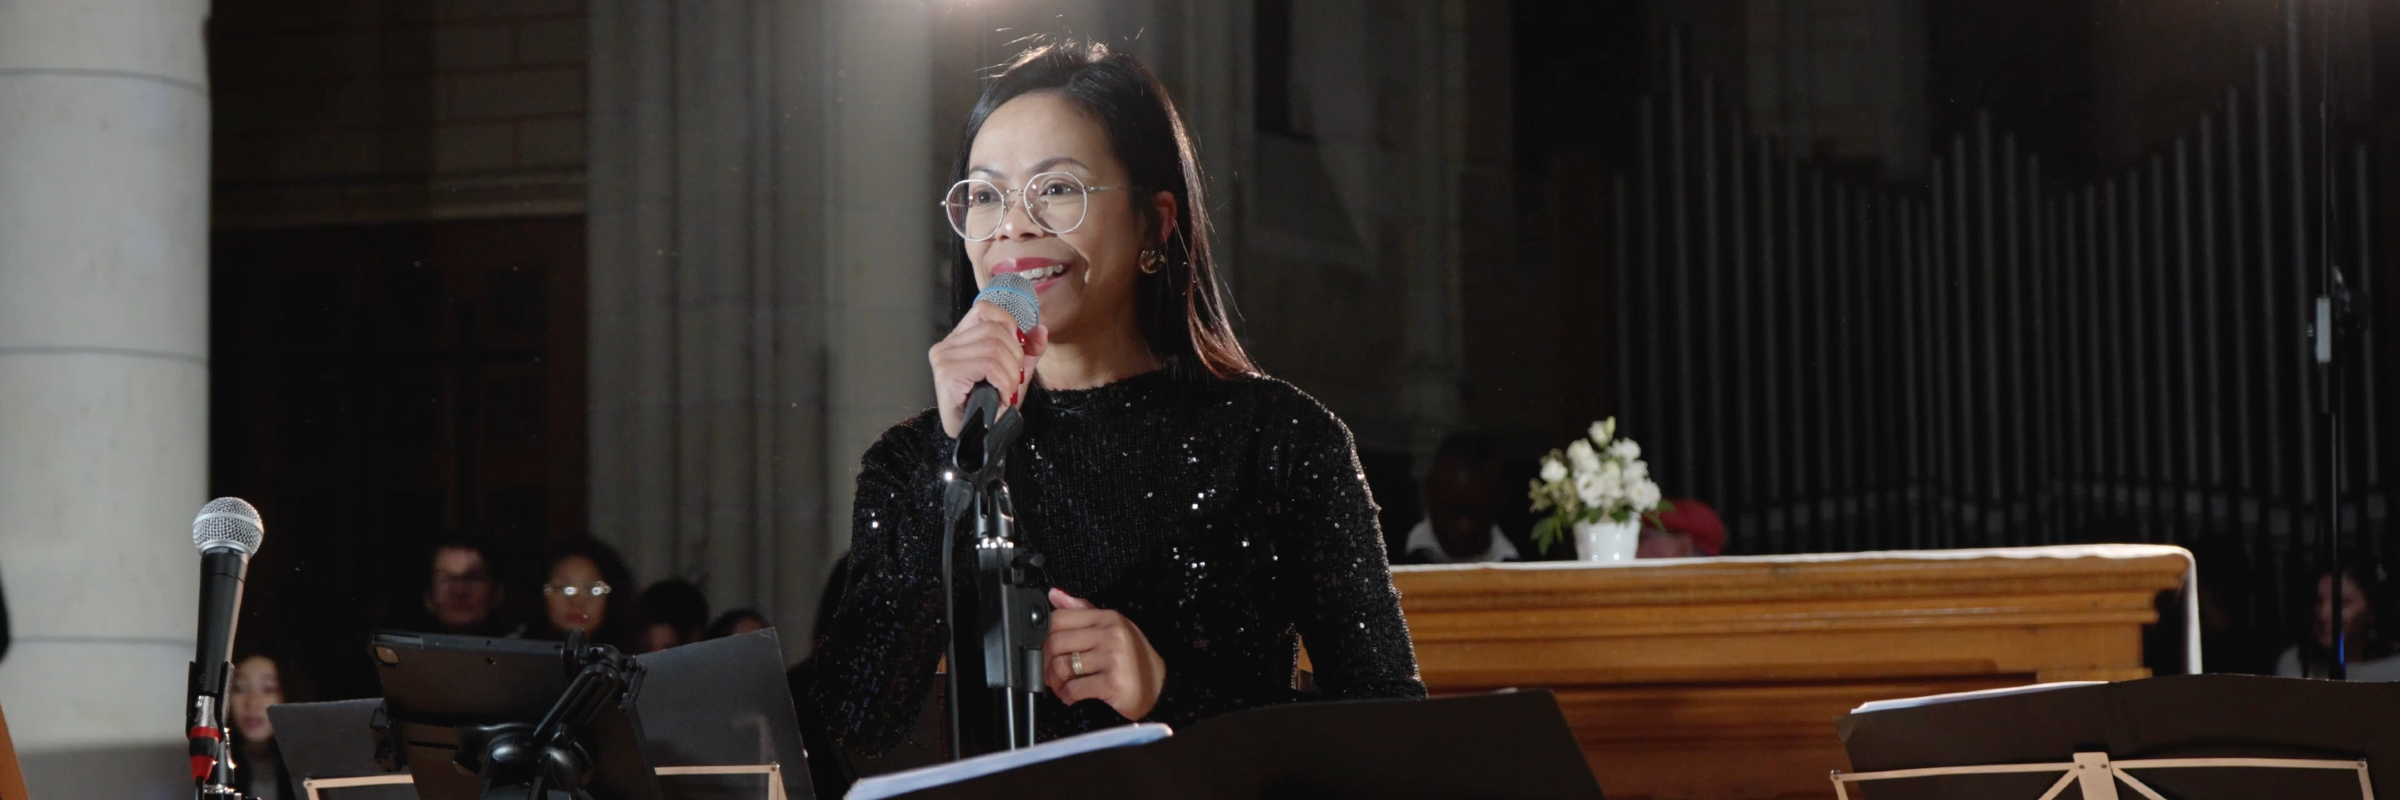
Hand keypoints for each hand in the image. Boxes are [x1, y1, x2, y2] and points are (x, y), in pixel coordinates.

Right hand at [928, 301, 1049, 437]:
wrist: (976, 438)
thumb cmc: (990, 406)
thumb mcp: (1014, 373)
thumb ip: (1028, 350)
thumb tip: (1041, 330)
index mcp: (960, 339)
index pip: (985, 309)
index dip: (1008, 324)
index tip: (1017, 350)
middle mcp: (946, 345)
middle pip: (994, 329)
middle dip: (1015, 356)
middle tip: (1012, 380)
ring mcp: (943, 358)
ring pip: (994, 348)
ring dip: (1010, 375)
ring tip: (1005, 392)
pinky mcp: (946, 374)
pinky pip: (988, 365)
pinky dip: (1003, 383)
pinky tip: (999, 397)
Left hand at [1042, 589, 1166, 720]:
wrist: (1160, 687)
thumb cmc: (1133, 658)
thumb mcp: (1112, 628)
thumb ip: (1082, 611)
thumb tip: (1054, 594)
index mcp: (1108, 618)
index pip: (1060, 617)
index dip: (1042, 635)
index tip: (1043, 648)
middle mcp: (1110, 634)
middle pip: (1056, 642)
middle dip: (1045, 662)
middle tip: (1049, 672)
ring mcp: (1112, 658)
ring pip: (1062, 666)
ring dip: (1055, 682)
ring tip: (1061, 686)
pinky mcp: (1112, 683)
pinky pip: (1074, 688)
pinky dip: (1067, 696)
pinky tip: (1071, 697)